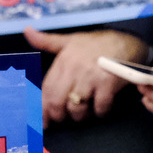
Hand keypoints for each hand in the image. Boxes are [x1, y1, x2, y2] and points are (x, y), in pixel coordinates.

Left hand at [24, 26, 146, 122]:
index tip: (43, 121)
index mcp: (63, 60)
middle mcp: (74, 68)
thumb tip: (26, 31)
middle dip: (59, 115)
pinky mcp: (108, 83)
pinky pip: (99, 108)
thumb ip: (46, 40)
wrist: (126, 41)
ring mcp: (91, 77)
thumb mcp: (70, 40)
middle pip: (57, 102)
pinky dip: (100, 112)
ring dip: (80, 116)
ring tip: (84, 112)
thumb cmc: (96, 44)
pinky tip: (101, 107)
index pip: (47, 89)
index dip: (42, 108)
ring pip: (76, 108)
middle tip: (65, 117)